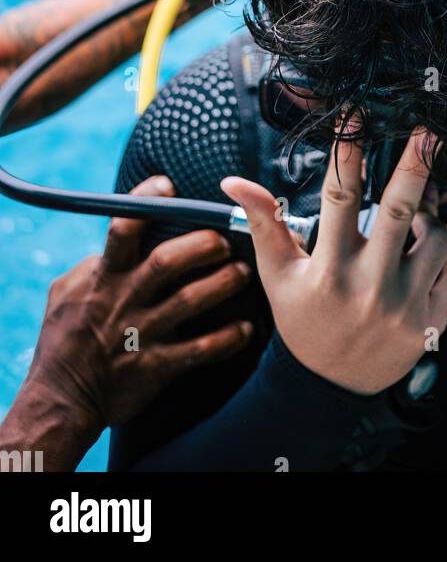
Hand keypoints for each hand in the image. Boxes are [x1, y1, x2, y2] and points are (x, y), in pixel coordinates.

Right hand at [2, 176, 253, 464]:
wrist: (60, 401)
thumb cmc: (62, 340)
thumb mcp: (64, 293)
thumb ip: (92, 264)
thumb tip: (120, 238)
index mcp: (102, 278)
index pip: (122, 229)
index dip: (145, 201)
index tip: (169, 185)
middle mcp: (124, 301)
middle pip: (166, 261)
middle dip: (201, 245)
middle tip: (225, 240)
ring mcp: (141, 334)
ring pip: (189, 301)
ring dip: (222, 284)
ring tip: (243, 274)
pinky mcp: (156, 367)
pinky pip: (199, 351)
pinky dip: (226, 339)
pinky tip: (246, 329)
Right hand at [222, 129, 446, 394]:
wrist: (329, 388)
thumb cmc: (302, 320)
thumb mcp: (277, 275)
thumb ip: (263, 223)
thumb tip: (233, 181)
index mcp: (329, 269)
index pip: (340, 195)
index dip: (348, 148)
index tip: (357, 114)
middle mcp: (369, 287)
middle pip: (402, 210)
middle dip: (417, 165)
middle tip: (430, 132)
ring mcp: (404, 307)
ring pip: (434, 239)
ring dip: (431, 217)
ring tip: (417, 214)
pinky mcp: (431, 324)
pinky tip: (432, 248)